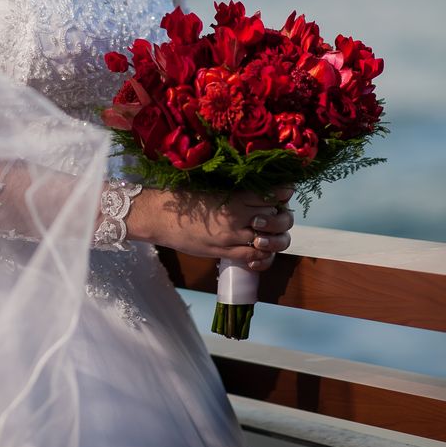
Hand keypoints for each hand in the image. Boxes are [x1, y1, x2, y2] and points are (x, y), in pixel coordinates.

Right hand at [130, 184, 293, 269]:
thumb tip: (257, 191)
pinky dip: (263, 256)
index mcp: (234, 197)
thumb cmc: (183, 197)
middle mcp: (237, 217)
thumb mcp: (212, 188)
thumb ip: (235, 192)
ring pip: (270, 241)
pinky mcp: (224, 252)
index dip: (283, 193)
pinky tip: (260, 251)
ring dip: (276, 238)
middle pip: (277, 219)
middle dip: (283, 217)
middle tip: (278, 213)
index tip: (285, 192)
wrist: (160, 216)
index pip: (272, 195)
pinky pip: (254, 258)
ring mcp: (231, 237)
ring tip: (270, 234)